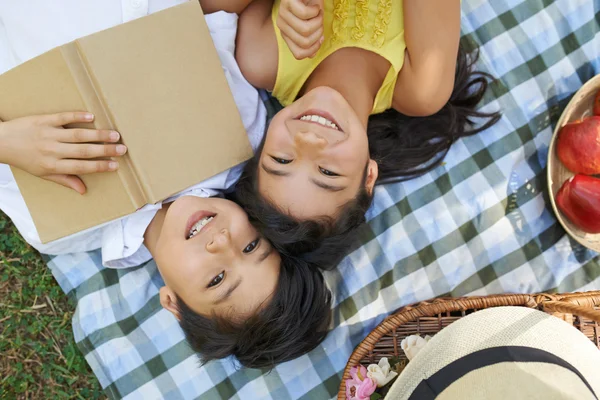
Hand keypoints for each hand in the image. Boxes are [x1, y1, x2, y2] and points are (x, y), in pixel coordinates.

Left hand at [0, 112, 126, 193]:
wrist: (0, 142)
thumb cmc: (24, 159)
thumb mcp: (43, 174)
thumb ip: (65, 179)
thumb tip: (83, 190)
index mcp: (53, 165)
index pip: (81, 167)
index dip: (99, 166)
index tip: (115, 165)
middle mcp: (52, 150)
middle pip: (84, 151)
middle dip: (105, 150)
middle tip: (122, 149)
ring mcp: (48, 134)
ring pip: (78, 135)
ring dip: (98, 135)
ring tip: (114, 135)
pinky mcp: (43, 120)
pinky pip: (63, 118)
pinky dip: (78, 117)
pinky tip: (92, 116)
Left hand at [277, 0, 323, 59]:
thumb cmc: (311, 4)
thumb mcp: (313, 24)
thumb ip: (312, 39)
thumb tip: (312, 55)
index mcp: (286, 34)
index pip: (298, 54)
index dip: (314, 48)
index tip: (321, 37)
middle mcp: (282, 25)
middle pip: (304, 42)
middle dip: (319, 33)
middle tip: (320, 20)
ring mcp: (283, 14)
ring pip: (306, 30)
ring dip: (319, 21)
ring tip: (318, 12)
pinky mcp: (287, 3)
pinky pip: (305, 14)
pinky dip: (316, 9)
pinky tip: (315, 5)